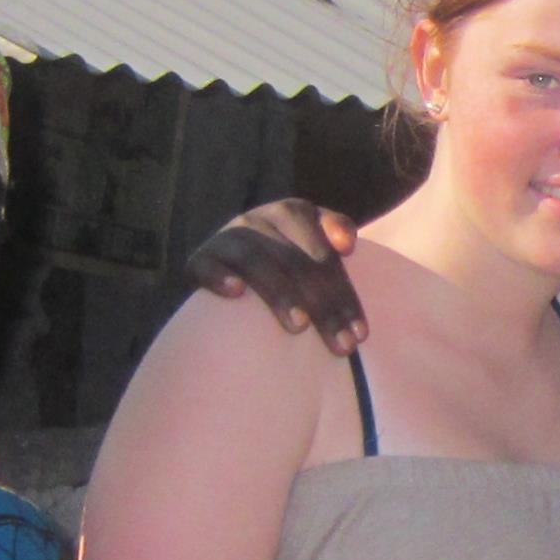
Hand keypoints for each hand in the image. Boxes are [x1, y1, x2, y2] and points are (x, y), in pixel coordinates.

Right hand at [187, 201, 367, 352]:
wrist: (229, 265)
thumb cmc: (285, 264)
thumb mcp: (312, 246)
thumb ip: (336, 235)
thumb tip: (347, 245)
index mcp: (294, 213)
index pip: (326, 255)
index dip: (345, 295)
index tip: (361, 334)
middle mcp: (260, 220)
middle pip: (297, 262)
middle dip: (324, 306)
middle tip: (341, 346)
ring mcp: (228, 238)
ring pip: (257, 262)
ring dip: (280, 294)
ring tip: (299, 327)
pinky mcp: (199, 259)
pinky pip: (207, 265)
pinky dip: (220, 277)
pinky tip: (236, 293)